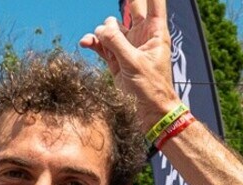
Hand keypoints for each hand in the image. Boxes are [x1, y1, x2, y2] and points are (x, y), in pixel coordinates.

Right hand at [79, 0, 181, 128]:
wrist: (149, 115)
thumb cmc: (151, 90)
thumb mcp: (134, 64)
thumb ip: (116, 42)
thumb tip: (101, 28)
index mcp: (156, 32)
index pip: (154, 1)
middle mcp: (143, 35)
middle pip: (133, 6)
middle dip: (126, 0)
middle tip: (117, 19)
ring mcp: (129, 46)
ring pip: (111, 26)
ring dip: (102, 31)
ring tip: (101, 41)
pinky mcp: (117, 58)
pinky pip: (102, 43)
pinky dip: (94, 42)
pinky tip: (86, 43)